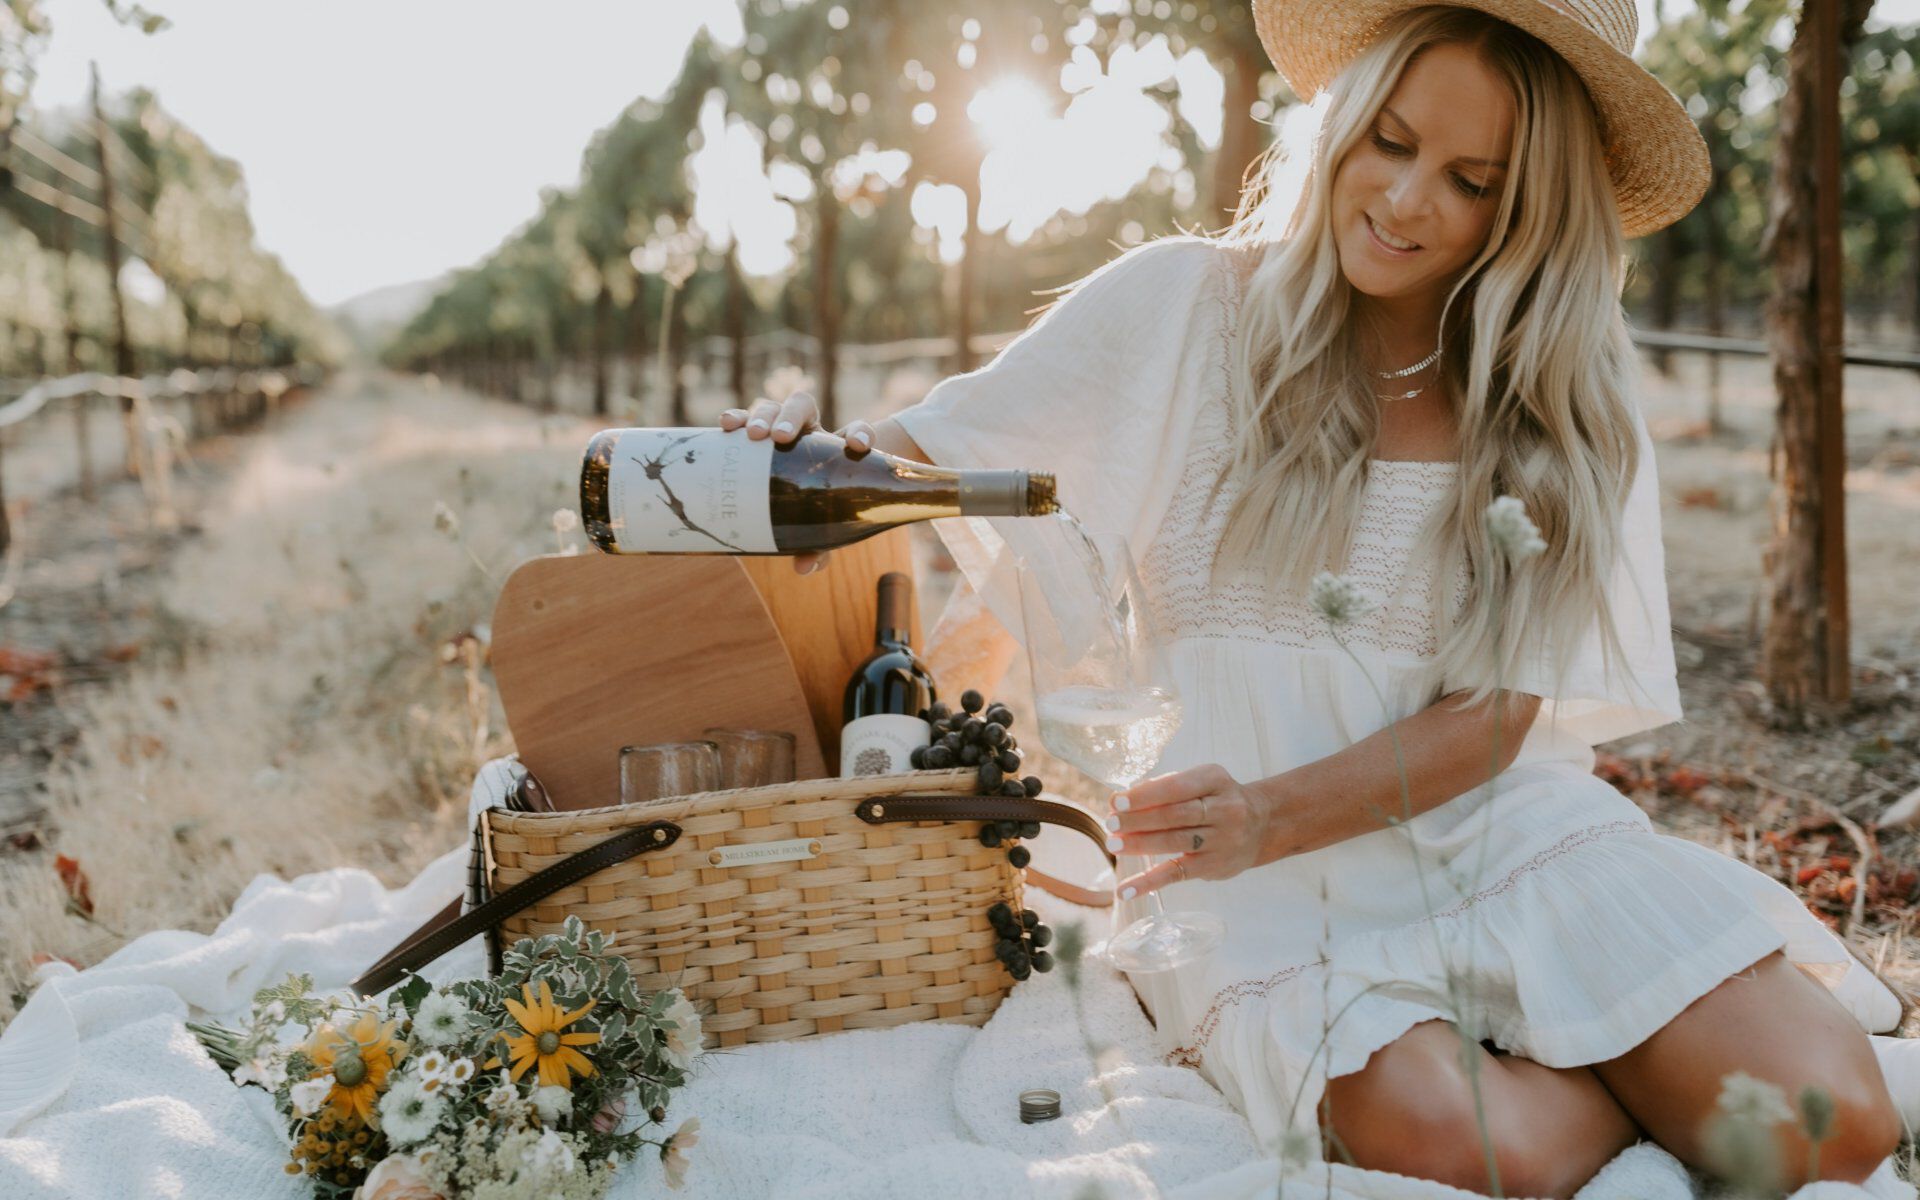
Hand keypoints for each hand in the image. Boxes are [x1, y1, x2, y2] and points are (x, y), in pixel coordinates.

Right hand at [719, 393, 878, 574]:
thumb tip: (803, 567)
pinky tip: (725, 425)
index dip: (860, 433)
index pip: (855, 430)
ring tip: (754, 436)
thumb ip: (819, 547)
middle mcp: (808, 430)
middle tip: (782, 437)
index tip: (857, 446)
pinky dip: (735, 418)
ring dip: (763, 416)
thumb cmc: (819, 509)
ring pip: (772, 407)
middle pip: (803, 406)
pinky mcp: (752, 432)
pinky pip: (742, 418)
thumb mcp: (822, 527)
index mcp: (836, 448)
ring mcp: (779, 427)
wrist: (804, 489)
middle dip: (792, 417)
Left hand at [1105, 764, 1268, 898]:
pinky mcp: (1214, 867)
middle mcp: (1224, 809)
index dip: (1146, 796)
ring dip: (1140, 845)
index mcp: (1215, 780)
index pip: (1177, 787)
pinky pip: (1178, 874)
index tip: (1117, 801)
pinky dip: (1150, 882)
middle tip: (1110, 823)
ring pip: (1175, 843)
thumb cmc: (1217, 799)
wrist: (1262, 825)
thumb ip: (1165, 787)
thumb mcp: (1201, 781)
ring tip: (1114, 845)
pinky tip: (1126, 890)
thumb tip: (1120, 801)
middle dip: (1138, 820)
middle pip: (1175, 816)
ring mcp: (1222, 840)